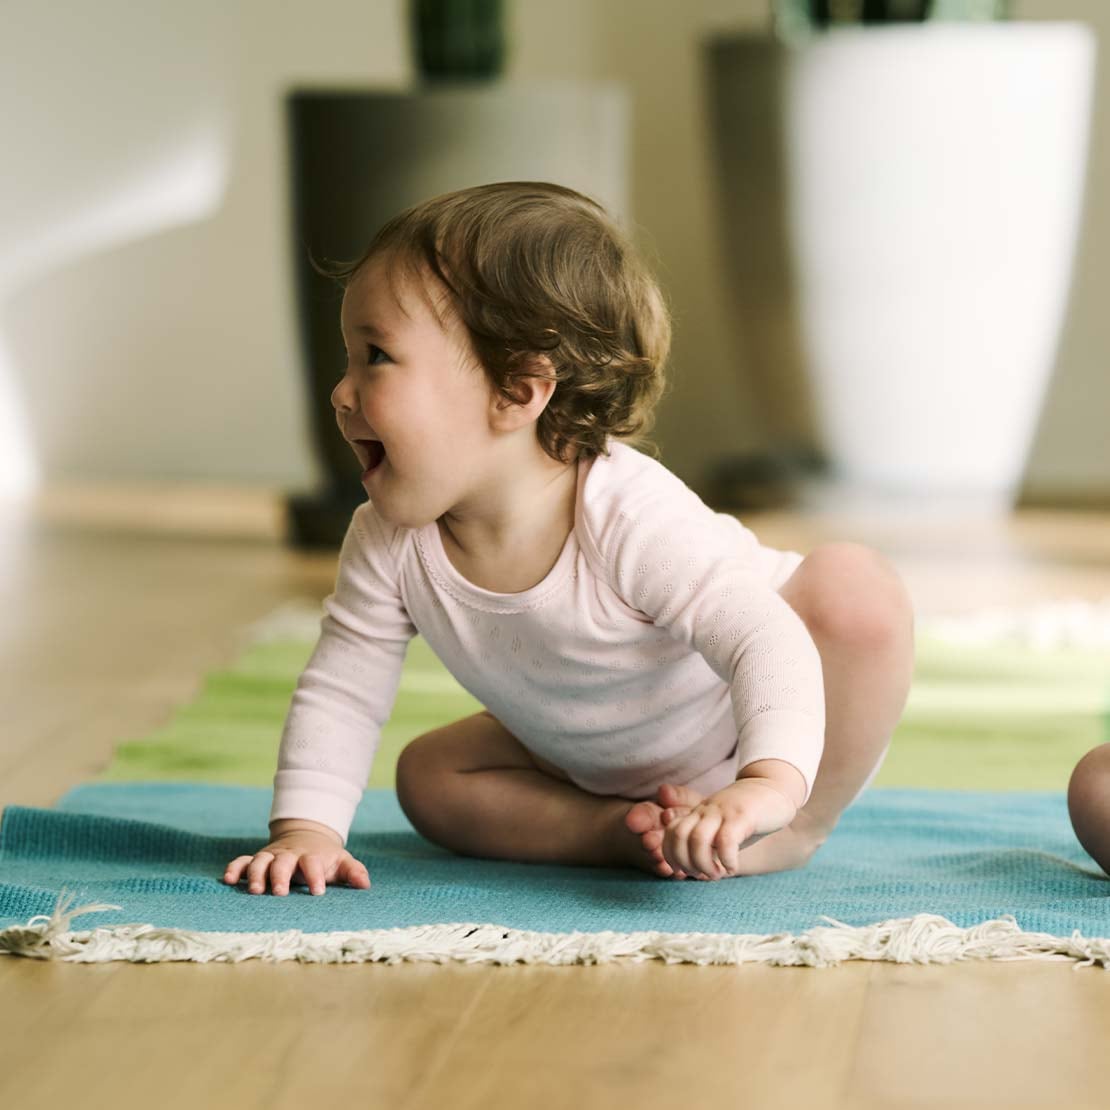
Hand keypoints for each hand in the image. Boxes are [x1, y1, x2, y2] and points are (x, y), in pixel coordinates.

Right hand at [223, 822, 370, 895]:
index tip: (318, 892)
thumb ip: (353, 871)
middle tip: (279, 893)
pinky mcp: (256, 859)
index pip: (313, 864)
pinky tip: (227, 880)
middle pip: (282, 862)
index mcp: (310, 856)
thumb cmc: (325, 857)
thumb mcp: (341, 861)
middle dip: (280, 877)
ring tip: (253, 890)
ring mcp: (270, 856)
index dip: (315, 877)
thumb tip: (365, 885)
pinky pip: (241, 861)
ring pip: (259, 861)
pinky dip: (234, 868)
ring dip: (255, 874)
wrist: (306, 836)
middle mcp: (288, 855)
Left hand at [660, 778, 797, 879]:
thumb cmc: (748, 817)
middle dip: (685, 863)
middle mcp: (706, 810)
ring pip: (697, 839)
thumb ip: (706, 843)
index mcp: (698, 813)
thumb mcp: (723, 828)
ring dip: (703, 864)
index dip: (671, 856)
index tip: (684, 871)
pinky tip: (732, 867)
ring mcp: (723, 811)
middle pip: (678, 836)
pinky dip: (725, 860)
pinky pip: (725, 840)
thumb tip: (691, 869)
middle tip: (701, 875)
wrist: (775, 789)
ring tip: (717, 874)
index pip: (670, 832)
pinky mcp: (743, 815)